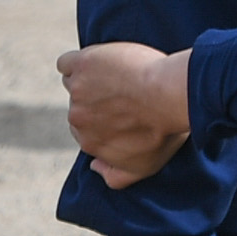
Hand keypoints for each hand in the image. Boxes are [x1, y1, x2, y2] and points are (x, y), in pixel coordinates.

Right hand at [58, 41, 193, 188]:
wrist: (170, 94)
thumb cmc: (164, 129)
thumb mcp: (144, 167)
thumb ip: (115, 176)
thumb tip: (94, 165)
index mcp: (89, 142)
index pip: (87, 128)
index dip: (104, 115)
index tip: (124, 106)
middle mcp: (77, 119)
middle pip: (79, 104)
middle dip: (96, 97)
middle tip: (125, 89)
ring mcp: (77, 91)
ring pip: (75, 82)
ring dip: (91, 78)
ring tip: (119, 73)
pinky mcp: (81, 64)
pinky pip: (66, 63)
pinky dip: (77, 61)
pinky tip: (97, 60)